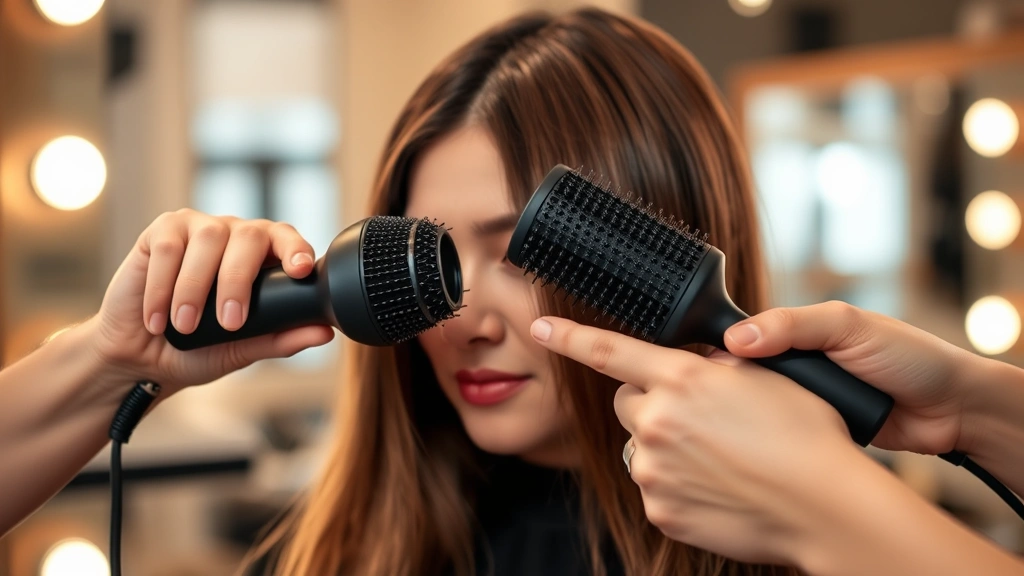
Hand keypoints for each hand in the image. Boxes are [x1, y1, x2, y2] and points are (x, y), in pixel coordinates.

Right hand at [88, 209, 334, 395]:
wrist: (141, 358)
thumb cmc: (197, 349)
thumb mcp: (242, 349)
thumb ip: (281, 339)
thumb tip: (325, 334)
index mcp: (263, 257)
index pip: (287, 239)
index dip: (295, 249)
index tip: (300, 270)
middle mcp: (235, 235)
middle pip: (248, 236)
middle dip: (239, 280)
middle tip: (229, 323)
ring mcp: (198, 228)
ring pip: (208, 240)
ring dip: (196, 288)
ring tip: (185, 326)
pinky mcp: (160, 233)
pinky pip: (167, 248)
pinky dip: (162, 286)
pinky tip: (157, 317)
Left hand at [530, 316, 867, 564]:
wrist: (825, 506)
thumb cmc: (805, 437)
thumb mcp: (765, 377)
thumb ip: (716, 365)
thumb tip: (699, 364)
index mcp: (681, 378)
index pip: (608, 351)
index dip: (568, 337)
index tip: (540, 327)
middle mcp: (657, 420)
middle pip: (627, 402)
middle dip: (651, 402)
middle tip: (695, 417)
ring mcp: (653, 469)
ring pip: (641, 447)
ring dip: (665, 446)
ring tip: (718, 458)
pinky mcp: (659, 510)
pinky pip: (654, 487)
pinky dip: (677, 484)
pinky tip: (717, 486)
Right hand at [723, 301, 980, 455]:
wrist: (953, 410)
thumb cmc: (910, 356)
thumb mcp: (848, 326)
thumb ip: (791, 325)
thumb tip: (736, 337)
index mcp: (800, 332)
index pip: (744, 339)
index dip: (726, 352)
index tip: (707, 369)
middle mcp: (800, 365)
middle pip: (747, 378)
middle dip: (737, 389)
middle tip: (723, 403)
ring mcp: (808, 399)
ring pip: (762, 409)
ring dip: (758, 416)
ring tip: (740, 427)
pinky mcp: (817, 430)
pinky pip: (786, 434)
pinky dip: (779, 438)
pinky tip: (765, 445)